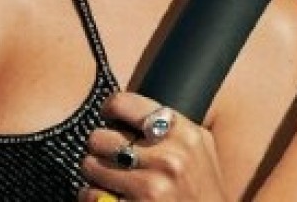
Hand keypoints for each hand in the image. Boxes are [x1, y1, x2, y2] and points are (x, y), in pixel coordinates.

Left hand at [80, 92, 227, 201]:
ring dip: (94, 168)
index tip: (108, 111)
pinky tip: (104, 193)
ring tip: (105, 171)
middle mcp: (166, 159)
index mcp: (182, 133)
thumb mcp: (201, 144)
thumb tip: (137, 106)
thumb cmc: (204, 184)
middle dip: (100, 142)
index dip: (111, 106)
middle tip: (107, 148)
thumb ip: (175, 123)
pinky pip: (92, 195)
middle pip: (102, 137)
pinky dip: (92, 194)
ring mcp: (150, 188)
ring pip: (92, 165)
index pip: (127, 104)